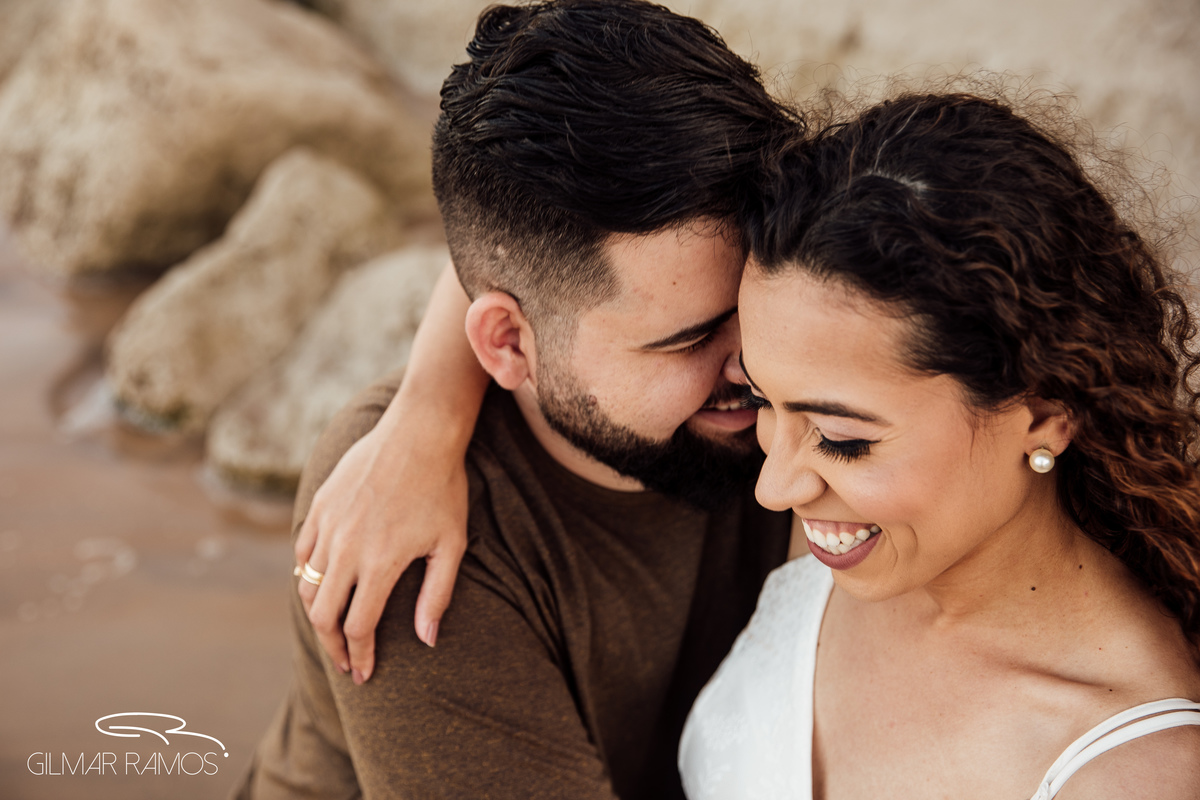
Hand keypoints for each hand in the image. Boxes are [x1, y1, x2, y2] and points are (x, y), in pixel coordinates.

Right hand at [294, 419, 468, 683]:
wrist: (419, 431)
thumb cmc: (443, 488)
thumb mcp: (451, 544)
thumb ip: (437, 595)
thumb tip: (426, 639)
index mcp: (379, 562)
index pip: (357, 627)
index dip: (358, 657)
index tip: (363, 674)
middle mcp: (346, 547)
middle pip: (322, 615)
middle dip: (332, 646)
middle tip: (344, 662)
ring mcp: (329, 524)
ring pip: (307, 585)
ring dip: (317, 613)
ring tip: (333, 628)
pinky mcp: (320, 504)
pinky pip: (303, 551)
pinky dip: (307, 575)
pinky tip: (322, 585)